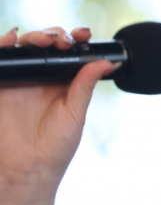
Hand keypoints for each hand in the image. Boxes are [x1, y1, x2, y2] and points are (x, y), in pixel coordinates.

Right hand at [0, 27, 115, 196]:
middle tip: (63, 41)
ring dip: (32, 36)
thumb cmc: (55, 147)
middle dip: (54, 34)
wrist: (28, 170)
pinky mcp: (0, 86)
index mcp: (61, 82)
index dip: (74, 38)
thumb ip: (84, 85)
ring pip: (22, 48)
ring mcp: (18, 81)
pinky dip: (3, 46)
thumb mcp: (74, 113)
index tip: (83, 35)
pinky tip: (10, 40)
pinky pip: (1, 61)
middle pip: (44, 44)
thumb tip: (107, 62)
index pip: (68, 51)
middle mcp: (40, 78)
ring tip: (43, 40)